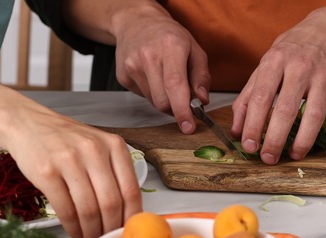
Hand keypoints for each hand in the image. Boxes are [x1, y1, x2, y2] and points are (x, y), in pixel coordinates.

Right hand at [2, 112, 142, 237]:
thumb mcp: (98, 147)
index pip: (131, 191)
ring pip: (88, 210)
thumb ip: (114, 174)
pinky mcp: (46, 172)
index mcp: (114, 146)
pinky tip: (74, 231)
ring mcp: (69, 160)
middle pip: (111, 204)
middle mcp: (94, 151)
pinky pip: (65, 209)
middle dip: (109, 229)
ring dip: (90, 231)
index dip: (130, 219)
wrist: (27, 123)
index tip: (126, 232)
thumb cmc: (66, 141)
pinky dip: (72, 227)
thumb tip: (126, 215)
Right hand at [112, 7, 209, 133]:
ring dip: (165, 100)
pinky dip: (153, 93)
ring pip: (153, 102)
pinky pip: (143, 97)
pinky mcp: (123, 76)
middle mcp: (148, 56)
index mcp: (170, 46)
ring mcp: (132, 66)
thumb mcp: (194, 49)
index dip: (182, 110)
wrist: (136, 22)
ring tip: (166, 81)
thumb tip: (202, 100)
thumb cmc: (169, 36)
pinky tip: (153, 77)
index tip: (188, 126)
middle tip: (184, 100)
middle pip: (163, 101)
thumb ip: (201, 76)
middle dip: (176, 108)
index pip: (175, 85)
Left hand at [230, 8, 325, 164]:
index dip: (253, 125)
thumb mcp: (266, 63)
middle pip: (287, 110)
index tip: (248, 145)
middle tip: (268, 158)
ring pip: (316, 116)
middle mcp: (302, 68)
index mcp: (277, 61)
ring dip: (303, 142)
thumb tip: (236, 130)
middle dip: (275, 139)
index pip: (261, 97)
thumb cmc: (294, 49)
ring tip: (293, 156)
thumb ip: (248, 95)